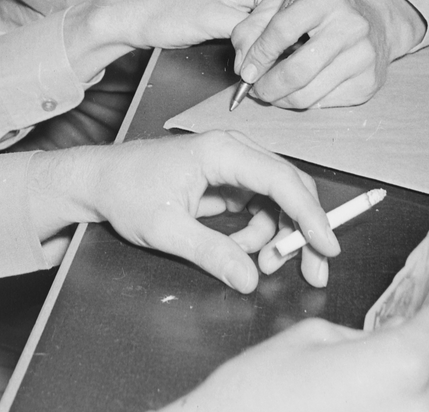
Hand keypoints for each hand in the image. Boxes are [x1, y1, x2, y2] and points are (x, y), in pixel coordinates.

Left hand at [26, 129, 338, 292]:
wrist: (100, 180)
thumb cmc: (127, 193)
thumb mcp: (165, 229)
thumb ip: (211, 253)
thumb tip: (250, 279)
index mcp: (221, 152)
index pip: (281, 180)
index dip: (310, 215)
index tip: (328, 247)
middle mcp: (232, 150)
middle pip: (288, 186)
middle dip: (302, 230)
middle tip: (311, 271)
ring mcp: (230, 163)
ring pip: (276, 198)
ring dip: (277, 235)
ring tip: (258, 265)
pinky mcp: (225, 178)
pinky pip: (258, 204)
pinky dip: (259, 231)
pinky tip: (239, 250)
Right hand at [64, 0, 294, 81]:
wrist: (133, 9)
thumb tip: (289, 7)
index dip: (302, 8)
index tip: (301, 32)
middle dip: (296, 26)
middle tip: (294, 52)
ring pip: (275, 12)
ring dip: (278, 41)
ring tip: (274, 60)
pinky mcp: (211, 12)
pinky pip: (251, 32)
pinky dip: (257, 51)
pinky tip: (250, 64)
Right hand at [166, 276, 428, 411]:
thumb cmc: (264, 390)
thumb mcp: (312, 335)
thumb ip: (359, 334)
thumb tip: (377, 341)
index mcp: (398, 365)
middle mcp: (412, 407)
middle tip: (406, 315)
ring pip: (428, 395)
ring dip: (415, 370)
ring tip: (382, 351)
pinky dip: (396, 397)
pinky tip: (368, 385)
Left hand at [231, 0, 422, 108]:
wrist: (375, 20)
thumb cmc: (319, 13)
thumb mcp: (285, 5)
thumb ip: (254, 26)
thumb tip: (241, 65)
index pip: (282, 29)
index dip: (258, 54)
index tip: (245, 70)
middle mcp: (350, 25)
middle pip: (297, 70)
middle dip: (267, 86)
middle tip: (254, 89)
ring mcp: (363, 56)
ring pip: (308, 94)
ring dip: (280, 99)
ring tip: (271, 91)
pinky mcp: (368, 83)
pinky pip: (323, 104)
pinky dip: (302, 102)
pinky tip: (298, 90)